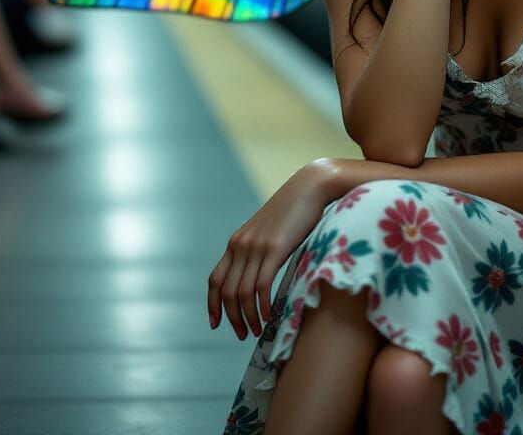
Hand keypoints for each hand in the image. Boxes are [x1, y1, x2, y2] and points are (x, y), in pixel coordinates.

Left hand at [207, 160, 333, 339]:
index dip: (212, 304)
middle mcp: (240, 245)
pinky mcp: (274, 248)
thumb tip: (260, 275)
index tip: (216, 324)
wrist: (310, 187)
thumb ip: (259, 250)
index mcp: (236, 242)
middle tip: (243, 335)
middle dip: (231, 318)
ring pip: (242, 292)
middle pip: (226, 291)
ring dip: (247, 317)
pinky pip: (261, 286)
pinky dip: (262, 306)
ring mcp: (256, 246)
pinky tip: (270, 317)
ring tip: (257, 331)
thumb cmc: (294, 211)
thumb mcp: (269, 232)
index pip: (214, 279)